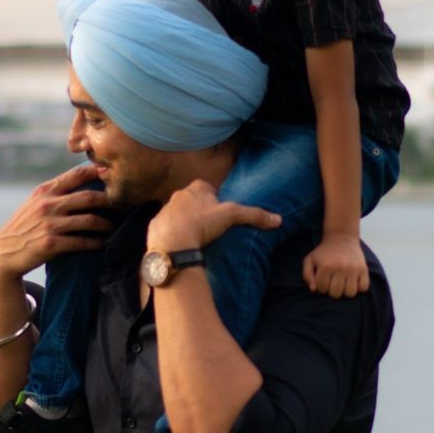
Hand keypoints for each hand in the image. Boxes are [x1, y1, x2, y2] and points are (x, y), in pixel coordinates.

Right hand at [0, 164, 112, 278]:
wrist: (4, 253)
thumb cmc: (24, 226)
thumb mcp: (34, 203)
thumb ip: (55, 192)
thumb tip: (83, 179)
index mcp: (45, 191)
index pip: (76, 175)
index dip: (97, 172)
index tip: (113, 174)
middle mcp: (47, 204)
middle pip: (88, 197)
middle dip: (110, 200)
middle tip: (123, 205)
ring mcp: (49, 224)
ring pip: (89, 220)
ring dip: (106, 224)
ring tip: (113, 227)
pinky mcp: (51, 243)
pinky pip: (82, 241)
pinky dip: (96, 242)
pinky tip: (103, 243)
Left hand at [147, 179, 280, 252]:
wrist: (172, 243)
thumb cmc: (202, 224)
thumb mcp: (232, 217)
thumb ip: (254, 215)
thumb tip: (278, 219)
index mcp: (196, 188)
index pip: (208, 188)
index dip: (215, 200)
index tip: (220, 213)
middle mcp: (178, 195)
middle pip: (192, 200)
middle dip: (199, 210)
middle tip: (209, 227)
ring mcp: (165, 210)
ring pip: (178, 213)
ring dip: (184, 222)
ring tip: (195, 238)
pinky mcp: (155, 225)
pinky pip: (165, 227)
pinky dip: (172, 233)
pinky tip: (180, 244)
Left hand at [302, 231, 368, 297]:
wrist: (341, 237)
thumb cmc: (324, 252)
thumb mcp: (310, 260)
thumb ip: (307, 275)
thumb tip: (314, 289)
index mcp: (326, 266)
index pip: (322, 289)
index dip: (321, 287)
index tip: (323, 280)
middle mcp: (340, 268)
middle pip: (336, 294)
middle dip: (332, 290)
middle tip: (333, 282)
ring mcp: (353, 269)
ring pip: (350, 293)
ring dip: (345, 291)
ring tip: (343, 284)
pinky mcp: (364, 269)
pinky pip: (364, 287)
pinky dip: (359, 288)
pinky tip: (353, 282)